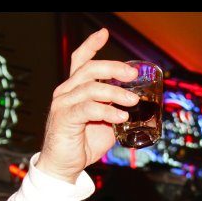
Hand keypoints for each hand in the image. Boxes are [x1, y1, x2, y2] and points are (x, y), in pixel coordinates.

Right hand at [37, 28, 139, 182]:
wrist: (63, 167)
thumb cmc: (82, 144)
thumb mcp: (105, 124)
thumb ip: (115, 110)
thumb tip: (137, 106)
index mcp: (75, 89)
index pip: (80, 60)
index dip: (92, 45)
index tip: (105, 33)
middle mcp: (66, 92)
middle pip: (89, 69)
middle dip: (114, 68)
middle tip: (133, 75)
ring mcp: (63, 104)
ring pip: (92, 88)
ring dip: (116, 93)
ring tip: (133, 101)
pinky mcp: (64, 118)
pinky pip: (89, 109)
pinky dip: (107, 111)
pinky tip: (121, 117)